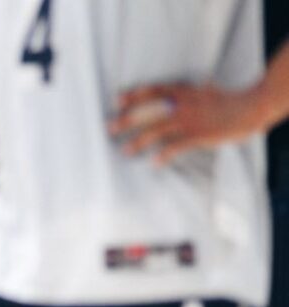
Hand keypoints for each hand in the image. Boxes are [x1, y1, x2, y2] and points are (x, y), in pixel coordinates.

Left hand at [110, 83, 269, 165]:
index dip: (134, 95)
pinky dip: (165, 154)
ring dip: (139, 141)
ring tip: (125, 151)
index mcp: (183, 91)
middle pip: (149, 111)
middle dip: (127, 120)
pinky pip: (177, 146)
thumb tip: (169, 95)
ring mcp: (190, 120)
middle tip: (109, 128)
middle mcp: (183, 104)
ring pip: (157, 130)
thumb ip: (184, 93)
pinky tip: (154, 163)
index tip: (117, 101)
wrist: (249, 107)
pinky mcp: (199, 135)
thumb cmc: (225, 100)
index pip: (154, 91)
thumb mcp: (202, 90)